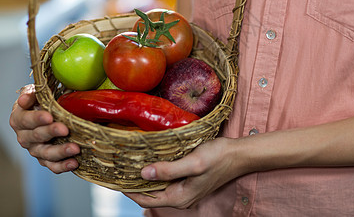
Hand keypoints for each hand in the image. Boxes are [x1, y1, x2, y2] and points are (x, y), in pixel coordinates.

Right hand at [10, 84, 79, 172]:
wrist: (47, 114)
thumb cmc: (41, 101)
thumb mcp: (35, 93)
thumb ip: (31, 93)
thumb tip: (24, 99)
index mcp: (19, 119)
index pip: (25, 120)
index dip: (36, 119)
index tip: (49, 116)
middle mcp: (25, 137)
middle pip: (36, 136)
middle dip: (51, 133)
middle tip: (65, 129)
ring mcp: (35, 150)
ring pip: (45, 154)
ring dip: (60, 152)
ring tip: (75, 148)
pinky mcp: (45, 159)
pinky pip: (52, 166)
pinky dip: (63, 166)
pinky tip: (75, 163)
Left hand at [124, 137, 243, 208]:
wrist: (239, 154)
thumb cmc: (218, 157)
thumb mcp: (193, 163)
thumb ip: (169, 170)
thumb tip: (143, 174)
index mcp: (179, 197)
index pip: (145, 198)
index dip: (128, 190)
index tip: (114, 178)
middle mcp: (180, 196)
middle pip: (150, 193)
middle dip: (134, 182)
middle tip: (119, 166)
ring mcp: (185, 189)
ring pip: (158, 185)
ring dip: (145, 175)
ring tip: (130, 161)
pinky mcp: (188, 180)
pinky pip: (167, 179)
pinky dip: (157, 171)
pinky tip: (151, 159)